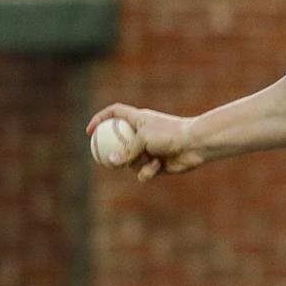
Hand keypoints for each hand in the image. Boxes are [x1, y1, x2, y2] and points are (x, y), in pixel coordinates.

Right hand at [86, 103, 205, 181]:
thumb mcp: (143, 138)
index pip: (114, 113)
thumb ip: (126, 150)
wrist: (196, 144)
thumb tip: (110, 163)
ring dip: (134, 163)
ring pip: (130, 161)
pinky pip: (143, 172)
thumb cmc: (170, 134)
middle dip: (111, 153)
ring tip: (144, 160)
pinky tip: (156, 166)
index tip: (89, 131)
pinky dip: (147, 171)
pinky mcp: (157, 164)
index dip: (99, 119)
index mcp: (138, 119)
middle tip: (103, 160)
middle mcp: (143, 134)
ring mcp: (149, 149)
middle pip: (118, 142)